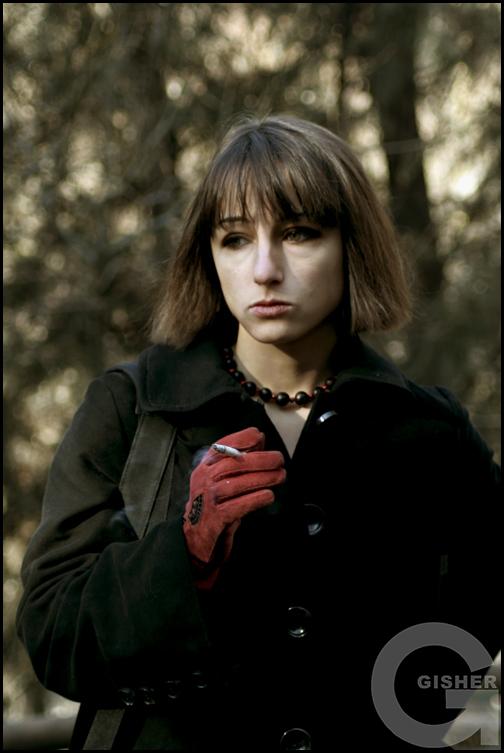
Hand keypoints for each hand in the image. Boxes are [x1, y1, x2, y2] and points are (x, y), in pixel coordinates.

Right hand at [183, 427, 284, 584]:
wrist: (196, 539)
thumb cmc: (213, 505)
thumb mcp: (222, 480)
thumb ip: (239, 460)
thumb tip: (259, 440)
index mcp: (204, 468)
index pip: (220, 447)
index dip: (239, 439)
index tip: (258, 435)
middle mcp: (203, 481)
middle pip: (232, 464)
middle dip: (259, 459)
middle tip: (278, 459)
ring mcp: (208, 500)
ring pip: (237, 484)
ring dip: (263, 478)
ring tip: (280, 476)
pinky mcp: (216, 519)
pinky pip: (238, 506)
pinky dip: (255, 499)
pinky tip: (269, 495)